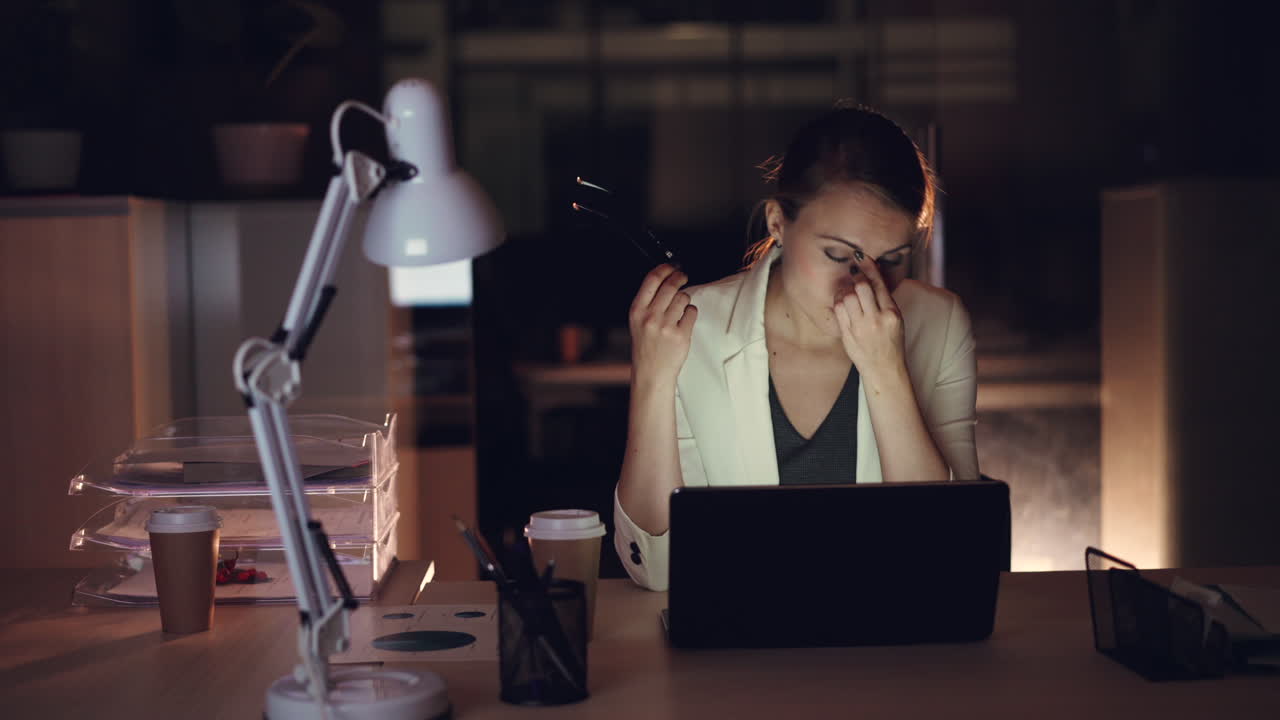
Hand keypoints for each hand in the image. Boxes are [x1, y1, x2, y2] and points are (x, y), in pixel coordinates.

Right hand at [629, 264, 697, 386]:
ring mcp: (666, 326)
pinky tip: (683, 321)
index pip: (652, 279)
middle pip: (671, 285)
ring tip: (679, 309)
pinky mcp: (681, 335)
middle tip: (683, 276)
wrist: (651, 373)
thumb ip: (648, 302)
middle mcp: (650, 317)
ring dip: (685, 299)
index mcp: (637, 310)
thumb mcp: (637, 322)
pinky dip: (690, 313)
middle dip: (680, 277)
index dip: (665, 268)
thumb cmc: (646, 347)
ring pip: (683, 297)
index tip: (672, 266)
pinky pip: (692, 311)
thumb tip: (665, 279)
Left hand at [832, 256, 906, 384]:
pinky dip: (839, 302)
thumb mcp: (896, 320)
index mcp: (891, 313)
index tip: (861, 257)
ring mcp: (861, 327)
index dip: (868, 267)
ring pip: (847, 297)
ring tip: (848, 291)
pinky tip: (842, 302)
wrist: (884, 369)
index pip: (878, 284)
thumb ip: (885, 301)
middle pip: (861, 287)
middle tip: (855, 277)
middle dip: (856, 278)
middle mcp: (876, 319)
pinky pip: (839, 310)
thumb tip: (872, 279)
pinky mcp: (848, 334)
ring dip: (846, 290)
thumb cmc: (891, 343)